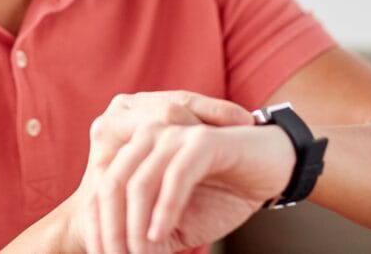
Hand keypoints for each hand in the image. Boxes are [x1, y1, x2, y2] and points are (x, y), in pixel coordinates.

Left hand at [65, 92, 294, 252]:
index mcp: (134, 150)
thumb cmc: (223, 192)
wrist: (273, 168)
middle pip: (111, 185)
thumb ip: (150, 236)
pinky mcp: (202, 140)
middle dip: (111, 231)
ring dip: (134, 227)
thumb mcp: (179, 222)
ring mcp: (174, 134)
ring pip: (138, 183)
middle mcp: (147, 136)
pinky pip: (175, 177)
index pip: (101, 190)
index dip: (97, 228)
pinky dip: (164, 210)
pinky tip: (160, 235)